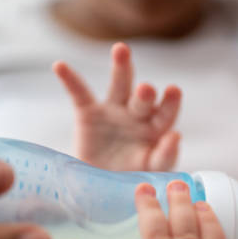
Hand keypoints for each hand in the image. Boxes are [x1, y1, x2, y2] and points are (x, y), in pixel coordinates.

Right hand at [53, 42, 181, 171]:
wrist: (102, 188)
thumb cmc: (134, 177)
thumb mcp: (152, 170)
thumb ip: (165, 155)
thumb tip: (176, 134)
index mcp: (156, 128)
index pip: (166, 114)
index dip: (170, 103)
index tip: (174, 91)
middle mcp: (137, 115)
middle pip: (142, 98)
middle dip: (145, 93)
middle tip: (146, 89)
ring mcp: (113, 111)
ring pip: (119, 86)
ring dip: (121, 68)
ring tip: (121, 50)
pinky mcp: (88, 114)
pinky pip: (80, 94)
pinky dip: (70, 80)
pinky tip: (60, 66)